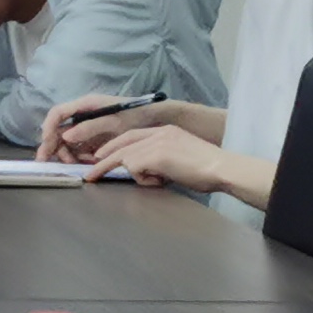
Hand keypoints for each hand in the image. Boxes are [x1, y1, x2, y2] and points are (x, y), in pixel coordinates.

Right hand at [35, 92, 129, 158]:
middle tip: (46, 162)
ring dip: (67, 153)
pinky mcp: (95, 138)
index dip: (48, 128)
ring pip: (68, 141)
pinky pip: (80, 148)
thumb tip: (65, 137)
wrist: (155, 118)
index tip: (46, 144)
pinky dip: (80, 157)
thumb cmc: (135, 115)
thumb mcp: (113, 121)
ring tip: (76, 163)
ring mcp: (88, 127)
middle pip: (59, 129)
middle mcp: (82, 115)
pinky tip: (88, 162)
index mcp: (84, 105)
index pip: (58, 113)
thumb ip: (89, 128)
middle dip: (52, 146)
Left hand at [79, 122, 216, 191]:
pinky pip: (135, 167)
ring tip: (124, 180)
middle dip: (104, 158)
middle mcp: (158, 133)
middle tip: (90, 172)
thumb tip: (146, 171)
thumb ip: (161, 159)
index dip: (114, 146)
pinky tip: (159, 182)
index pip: (131, 135)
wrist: (221, 168)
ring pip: (126, 156)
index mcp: (165, 131)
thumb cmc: (206, 169)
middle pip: (122, 143)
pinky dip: (142, 179)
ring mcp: (157, 142)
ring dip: (124, 171)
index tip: (101, 155)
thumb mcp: (179, 157)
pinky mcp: (156, 155)